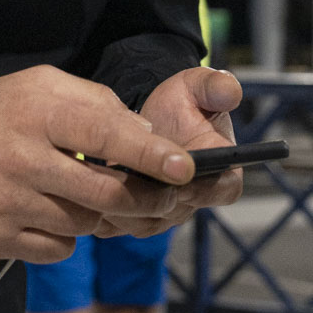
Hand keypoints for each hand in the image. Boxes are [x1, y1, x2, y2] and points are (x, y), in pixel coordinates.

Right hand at [0, 65, 195, 263]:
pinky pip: (59, 250)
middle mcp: (20, 158)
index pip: (104, 133)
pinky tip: (49, 212)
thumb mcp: (40, 86)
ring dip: (99, 213)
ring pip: (85, 224)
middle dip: (145, 198)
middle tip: (164, 196)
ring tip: (84, 192)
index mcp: (36, 112)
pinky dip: (67, 237)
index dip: (149, 153)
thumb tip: (148, 134)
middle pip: (104, 192)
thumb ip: (96, 103)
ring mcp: (7, 203)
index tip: (183, 167)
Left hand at [97, 67, 241, 233]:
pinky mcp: (133, 220)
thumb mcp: (197, 88)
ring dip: (118, 205)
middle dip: (147, 196)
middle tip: (122, 174)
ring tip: (96, 178)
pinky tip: (83, 188)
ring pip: (141, 222)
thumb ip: (215, 87)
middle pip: (173, 212)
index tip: (178, 171)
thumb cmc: (180, 104)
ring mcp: (163, 215)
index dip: (201, 186)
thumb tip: (229, 90)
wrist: (149, 118)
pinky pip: (117, 225)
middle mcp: (193, 201)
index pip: (222, 190)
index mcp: (222, 173)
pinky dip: (99, 210)